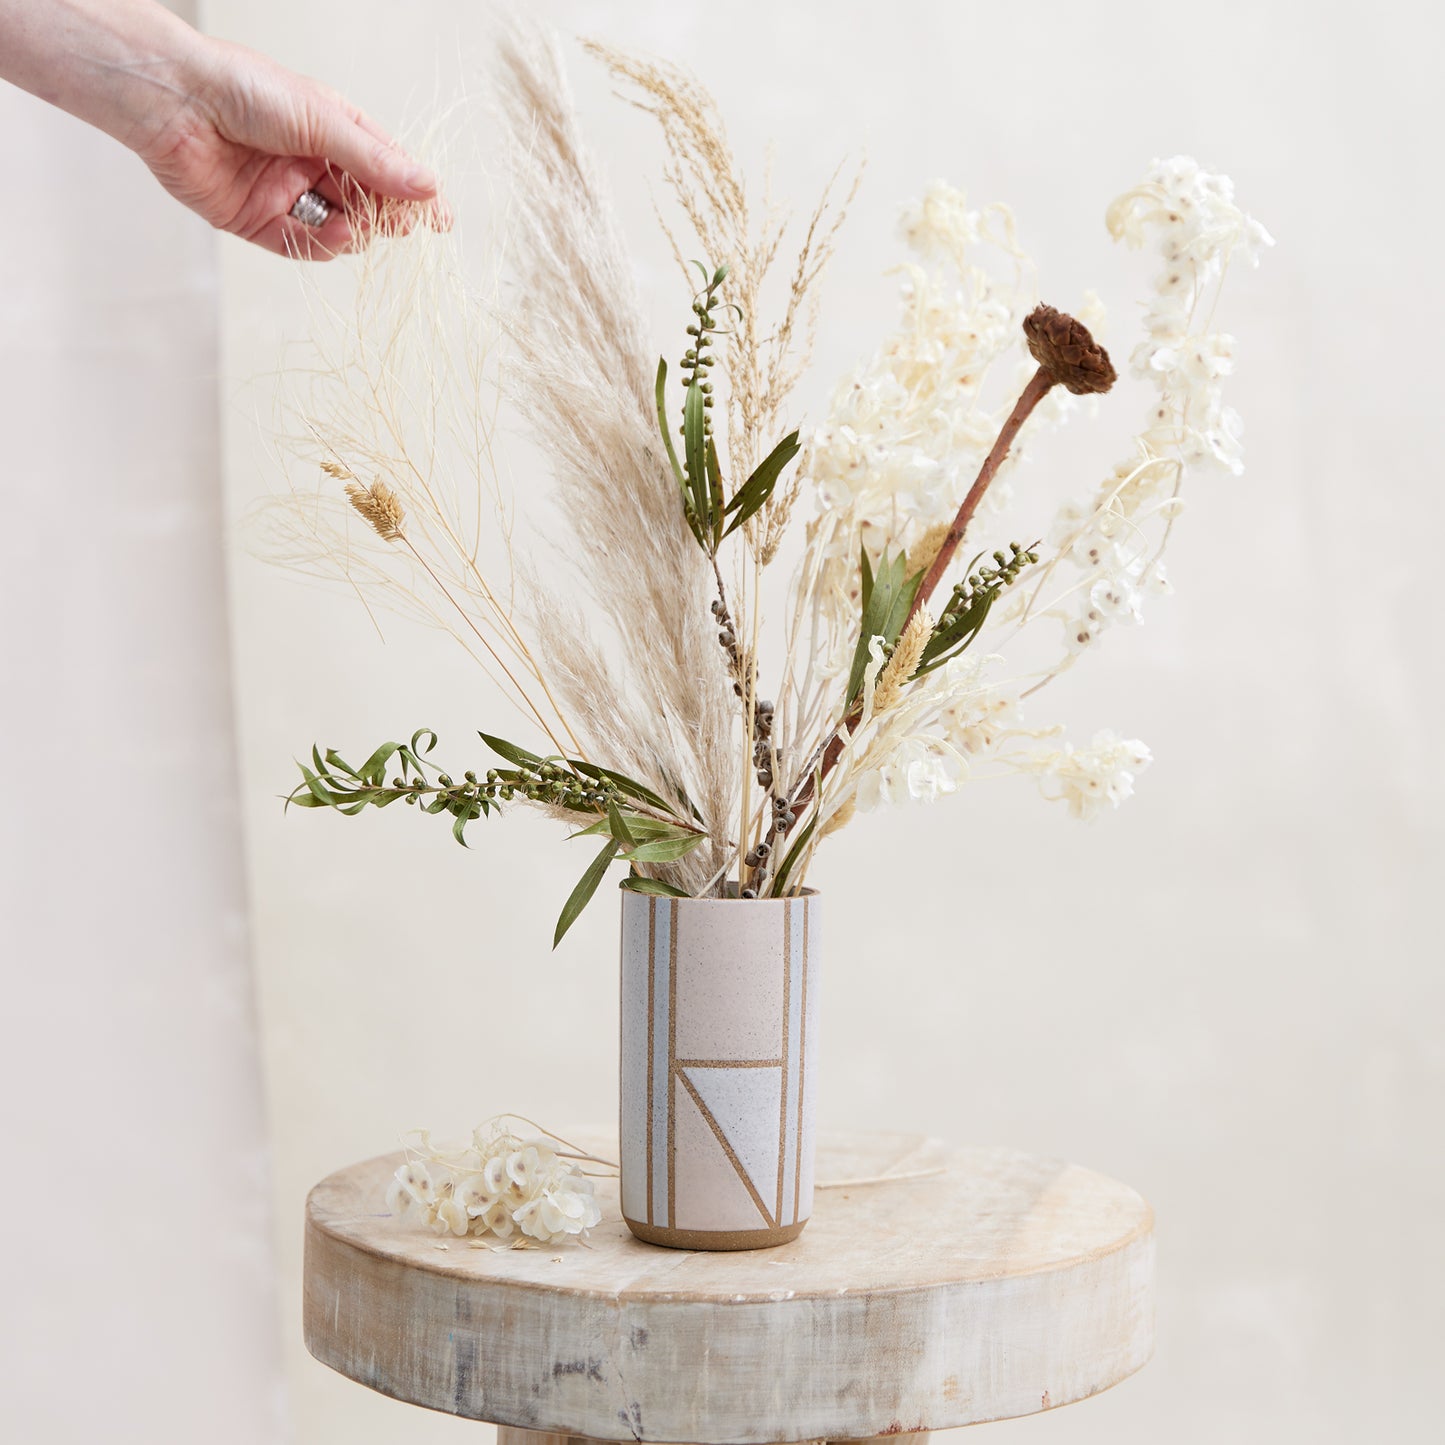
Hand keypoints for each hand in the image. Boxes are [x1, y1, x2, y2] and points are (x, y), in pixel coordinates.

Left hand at [139, 38, 445, 259]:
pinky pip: (303, 246)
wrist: (176, 101)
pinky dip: (323, 246)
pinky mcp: (259, 222)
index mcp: (332, 130)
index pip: (385, 168)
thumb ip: (374, 162)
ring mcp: (287, 195)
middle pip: (366, 204)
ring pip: (339, 230)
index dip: (415, 194)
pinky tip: (334, 235)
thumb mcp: (323, 122)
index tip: (442, 218)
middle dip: (387, 216)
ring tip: (358, 226)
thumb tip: (427, 187)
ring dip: (355, 233)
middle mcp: (311, 164)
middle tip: (401, 224)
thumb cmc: (245, 90)